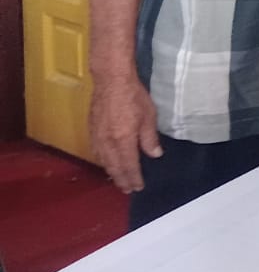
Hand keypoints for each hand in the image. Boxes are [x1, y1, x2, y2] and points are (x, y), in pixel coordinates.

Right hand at [90, 74, 161, 192]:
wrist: (111, 81)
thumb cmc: (133, 97)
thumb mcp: (148, 117)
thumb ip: (150, 138)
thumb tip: (154, 154)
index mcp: (123, 140)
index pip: (129, 166)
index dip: (134, 178)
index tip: (138, 187)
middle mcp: (107, 143)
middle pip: (114, 167)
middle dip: (122, 180)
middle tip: (128, 190)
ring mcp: (97, 137)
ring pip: (104, 162)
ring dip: (111, 173)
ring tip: (119, 180)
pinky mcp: (91, 130)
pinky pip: (97, 153)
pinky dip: (103, 162)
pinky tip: (107, 163)